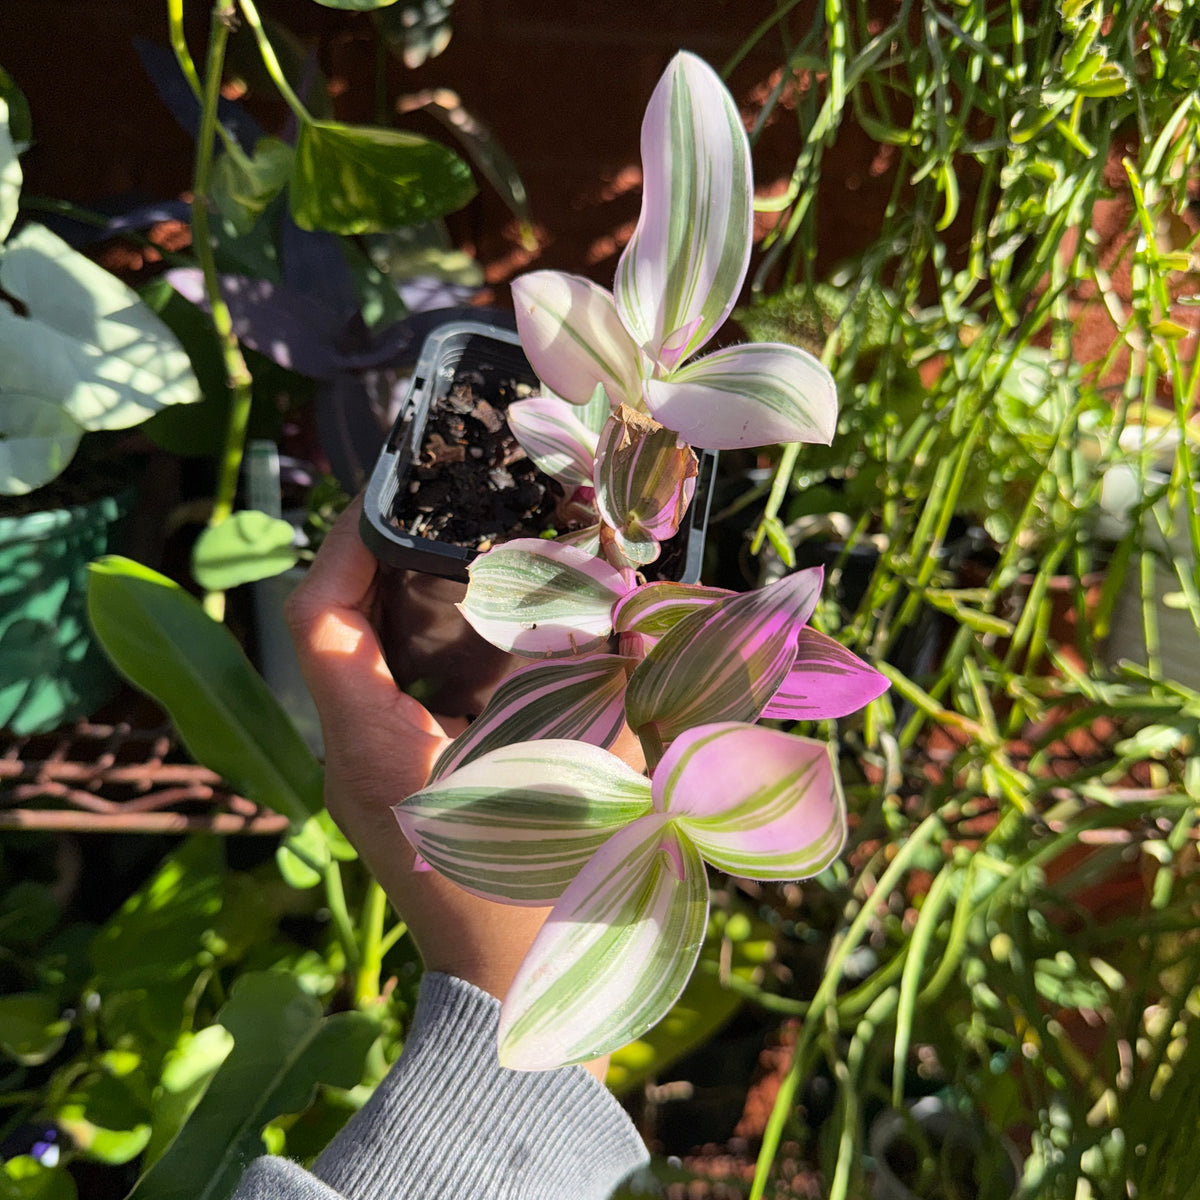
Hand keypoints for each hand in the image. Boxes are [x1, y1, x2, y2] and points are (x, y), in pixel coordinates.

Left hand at [284, 498, 554, 1006]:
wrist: (505, 995)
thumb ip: (601, 686)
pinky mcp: (391, 781)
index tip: (394, 496)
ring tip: (463, 546)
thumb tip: (628, 607)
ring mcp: (366, 770)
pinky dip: (426, 644)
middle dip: (382, 557)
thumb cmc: (538, 896)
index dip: (347, 546)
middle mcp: (353, 752)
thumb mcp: (576, 779)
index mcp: (376, 745)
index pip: (322, 621)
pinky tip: (486, 623)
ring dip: (403, 597)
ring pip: (360, 656)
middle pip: (337, 626)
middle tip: (444, 508)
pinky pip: (389, 689)